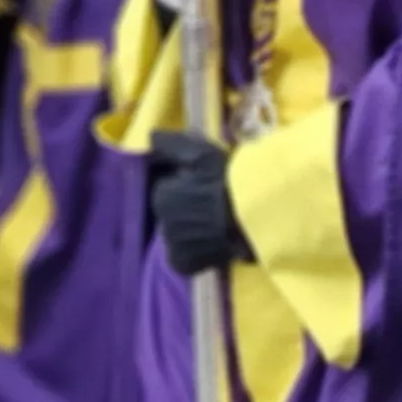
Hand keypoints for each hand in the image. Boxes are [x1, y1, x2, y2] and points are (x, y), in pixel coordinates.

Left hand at [148, 132, 250, 277]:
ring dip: (190, 230)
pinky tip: (211, 243)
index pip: (168, 189)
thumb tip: (150, 137)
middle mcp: (162, 222)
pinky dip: (193, 251)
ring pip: (178, 234)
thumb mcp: (201, 153)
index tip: (205, 184)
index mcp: (162, 195)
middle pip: (172, 212)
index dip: (186, 186)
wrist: (251, 217)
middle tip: (212, 205)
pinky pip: (183, 257)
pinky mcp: (184, 265)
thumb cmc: (226, 181)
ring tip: (215, 225)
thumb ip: (171, 145)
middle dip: (186, 208)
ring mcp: (173, 246)